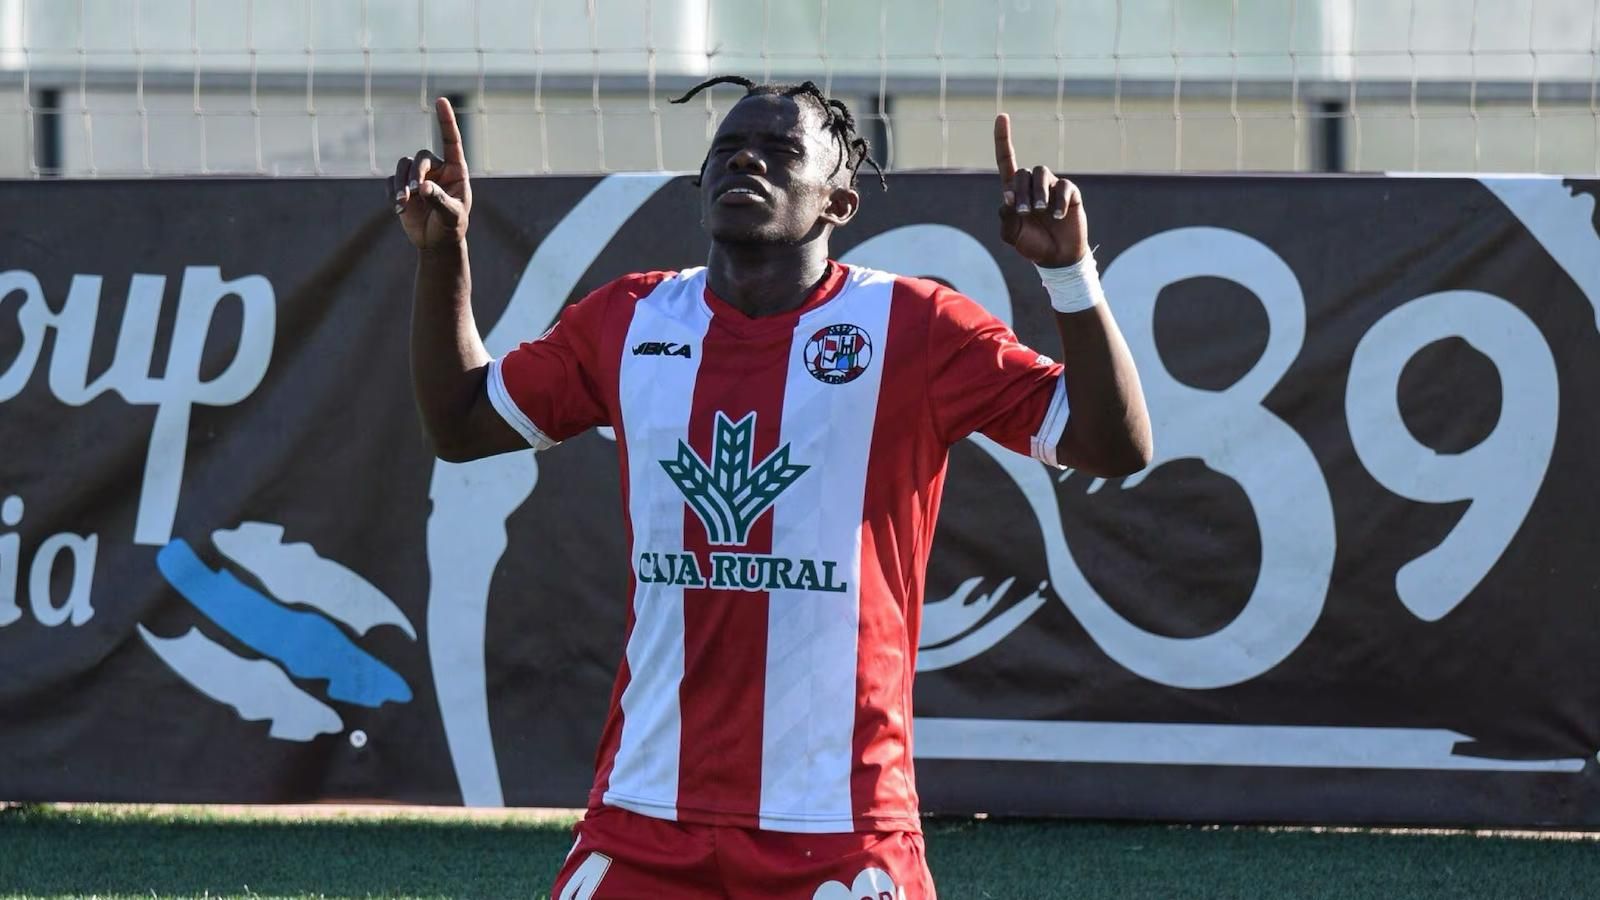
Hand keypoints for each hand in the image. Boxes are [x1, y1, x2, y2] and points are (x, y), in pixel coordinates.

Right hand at [390, 98, 471, 249]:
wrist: (436, 242)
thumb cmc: (450, 227)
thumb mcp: (451, 216)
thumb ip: (440, 200)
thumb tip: (423, 187)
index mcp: (456, 170)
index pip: (451, 141)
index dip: (446, 121)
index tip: (441, 100)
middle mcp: (436, 169)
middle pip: (420, 157)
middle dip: (415, 173)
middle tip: (416, 193)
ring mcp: (418, 176)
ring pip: (403, 166)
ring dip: (401, 184)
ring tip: (403, 205)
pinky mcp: (402, 186)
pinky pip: (391, 181)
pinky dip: (392, 193)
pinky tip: (399, 209)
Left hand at [994, 113, 1088, 267]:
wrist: (1057, 258)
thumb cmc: (1032, 245)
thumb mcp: (1012, 234)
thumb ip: (1005, 216)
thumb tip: (1006, 193)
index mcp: (1014, 192)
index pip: (1006, 160)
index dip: (1003, 138)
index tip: (1002, 116)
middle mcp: (1032, 185)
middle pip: (1023, 171)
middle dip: (1020, 191)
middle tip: (1024, 212)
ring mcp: (1052, 187)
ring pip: (1041, 173)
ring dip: (1038, 192)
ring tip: (1040, 211)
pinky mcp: (1070, 193)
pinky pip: (1064, 187)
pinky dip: (1059, 201)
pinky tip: (1058, 216)